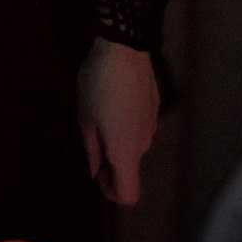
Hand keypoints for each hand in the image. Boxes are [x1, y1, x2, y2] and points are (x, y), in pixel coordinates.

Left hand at [76, 37, 159, 205]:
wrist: (125, 47)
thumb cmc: (99, 85)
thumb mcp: (85, 117)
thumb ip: (91, 149)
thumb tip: (95, 169)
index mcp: (126, 152)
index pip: (129, 194)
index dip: (110, 192)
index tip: (96, 172)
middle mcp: (145, 144)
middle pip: (131, 167)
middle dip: (111, 161)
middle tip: (91, 137)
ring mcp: (154, 123)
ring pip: (135, 144)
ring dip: (119, 139)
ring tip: (100, 112)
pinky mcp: (156, 105)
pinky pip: (141, 125)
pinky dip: (128, 122)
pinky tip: (114, 98)